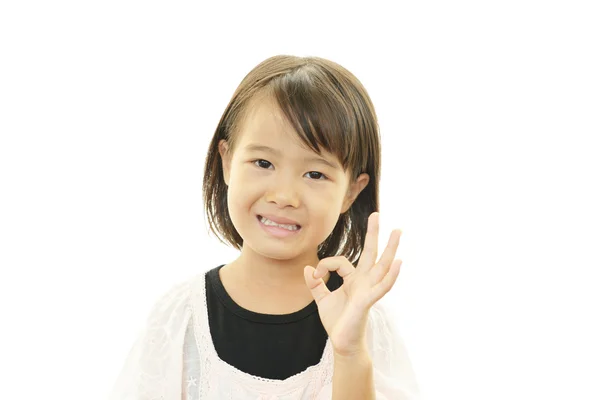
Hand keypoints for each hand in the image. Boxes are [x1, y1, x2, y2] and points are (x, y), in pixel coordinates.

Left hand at [303, 212, 401, 356]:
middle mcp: (364, 281)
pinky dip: (391, 275)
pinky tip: (398, 263)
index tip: (314, 275)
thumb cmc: (337, 321)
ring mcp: (368, 290)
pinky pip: (382, 286)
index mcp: (353, 279)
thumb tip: (307, 268)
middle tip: (376, 214)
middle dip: (373, 234)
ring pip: (382, 265)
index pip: (340, 261)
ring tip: (397, 231)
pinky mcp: (368, 301)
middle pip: (370, 253)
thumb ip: (315, 283)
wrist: (342, 342)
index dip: (324, 265)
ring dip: (390, 248)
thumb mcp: (322, 299)